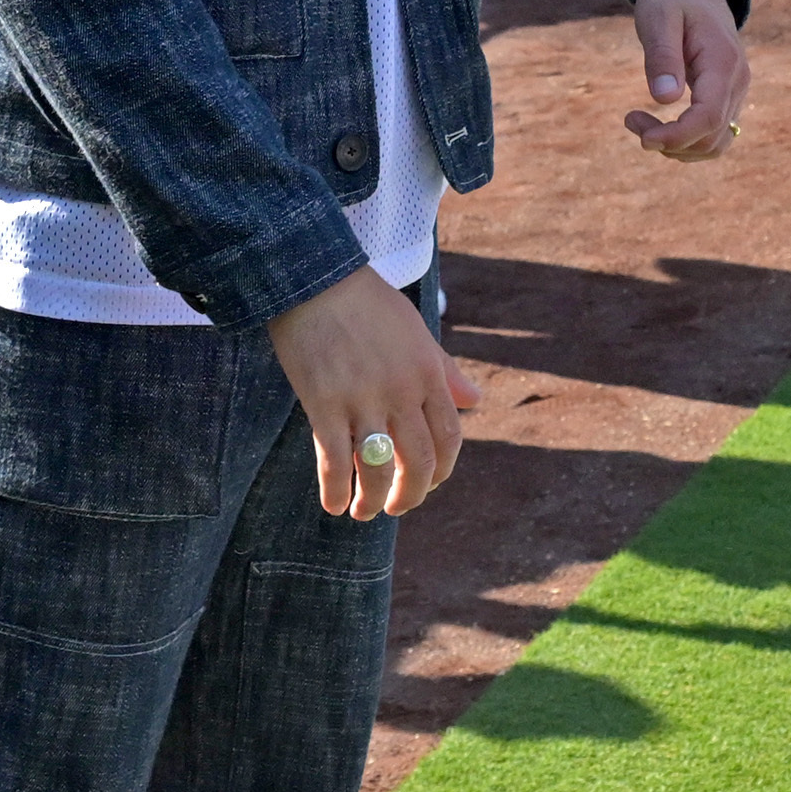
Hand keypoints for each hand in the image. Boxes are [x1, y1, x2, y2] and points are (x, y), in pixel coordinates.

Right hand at [269, 265, 478, 519]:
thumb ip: (444, 371)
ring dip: (374, 501)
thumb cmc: (366, 302)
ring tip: (363, 512)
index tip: (429, 483)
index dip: (442, 470)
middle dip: (412, 494)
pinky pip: (335, 461)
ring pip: (379, 470)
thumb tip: (476, 401)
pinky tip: (333, 504)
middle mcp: (402, 391)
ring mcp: (363, 400)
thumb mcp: (415, 332)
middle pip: (419, 461)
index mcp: (427, 372)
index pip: (449, 437)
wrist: (314, 279)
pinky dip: (335, 490)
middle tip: (399, 507)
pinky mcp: (324, 404)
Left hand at [625, 0, 746, 159]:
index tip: (642, 136)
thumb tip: (665, 99)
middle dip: (669, 142)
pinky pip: (714, 135)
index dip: (676, 136)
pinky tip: (659, 126)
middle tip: (629, 119)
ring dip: (677, 147)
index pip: (708, 118)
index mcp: (723, 62)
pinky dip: (686, 142)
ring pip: (715, 144)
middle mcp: (737, 82)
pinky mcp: (727, 97)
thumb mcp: (659, 17)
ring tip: (640, 123)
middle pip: (712, 138)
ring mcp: (736, 91)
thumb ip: (662, 55)